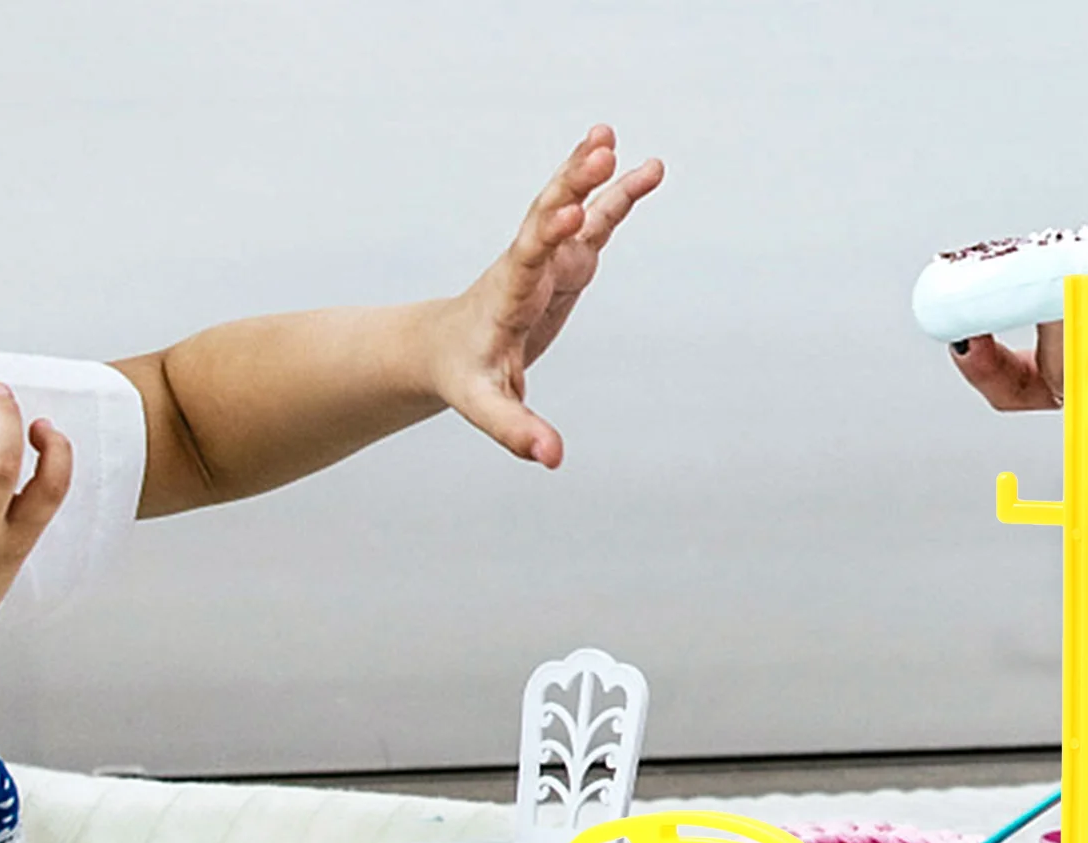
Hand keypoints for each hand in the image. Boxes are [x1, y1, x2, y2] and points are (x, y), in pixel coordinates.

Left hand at [427, 125, 663, 467]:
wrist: (445, 348)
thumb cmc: (464, 377)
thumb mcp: (485, 406)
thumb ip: (516, 430)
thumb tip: (550, 458)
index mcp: (508, 295)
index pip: (528, 257)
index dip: (549, 235)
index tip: (569, 212)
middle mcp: (526, 266)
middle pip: (548, 216)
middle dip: (572, 183)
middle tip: (600, 150)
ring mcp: (546, 259)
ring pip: (571, 208)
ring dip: (592, 174)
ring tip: (614, 140)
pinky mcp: (563, 262)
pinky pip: (592, 223)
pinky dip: (614, 196)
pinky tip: (643, 170)